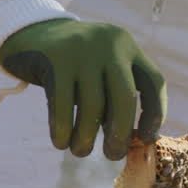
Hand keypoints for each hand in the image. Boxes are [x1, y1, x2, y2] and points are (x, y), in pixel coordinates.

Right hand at [0, 18, 165, 158]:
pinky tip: (61, 142)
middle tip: (113, 155)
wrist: (32, 32)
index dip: (156, 114)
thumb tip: (131, 140)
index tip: (146, 139)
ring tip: (80, 151)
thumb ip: (116, 96)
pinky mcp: (55, 58)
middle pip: (125, 97)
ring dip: (86, 136)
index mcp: (128, 47)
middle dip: (120, 133)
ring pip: (92, 104)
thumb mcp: (101, 70)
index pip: (154, 82)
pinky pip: (63, 103)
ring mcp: (83, 49)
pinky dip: (63, 128)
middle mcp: (110, 45)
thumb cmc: (74, 64)